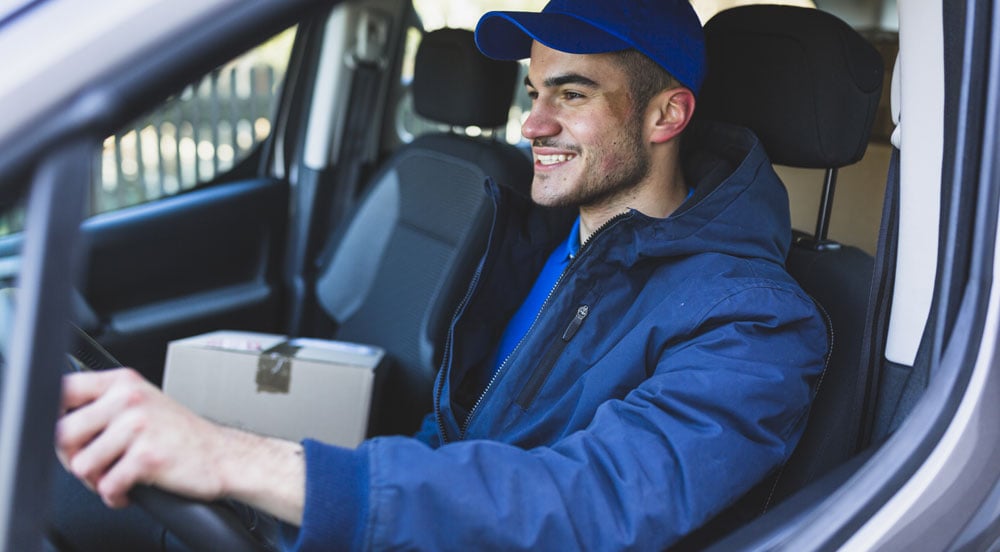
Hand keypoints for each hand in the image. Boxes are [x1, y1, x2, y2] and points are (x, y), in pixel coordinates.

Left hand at [56, 368, 304, 524]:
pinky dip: (115, 496)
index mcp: (124, 382)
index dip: (55, 418)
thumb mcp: (142, 404)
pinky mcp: (147, 457)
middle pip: (63, 434)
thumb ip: (103, 405)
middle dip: (73, 459)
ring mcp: (139, 427)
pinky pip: (106, 486)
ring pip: (82, 465)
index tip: (69, 436)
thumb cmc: (180, 435)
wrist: (222, 455)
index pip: (64, 391)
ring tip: (116, 477)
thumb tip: (56, 422)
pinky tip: (129, 490)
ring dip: (96, 480)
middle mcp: (130, 399)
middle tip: (95, 465)